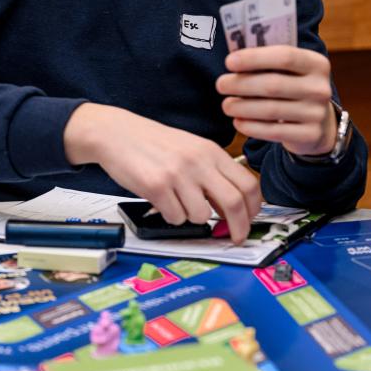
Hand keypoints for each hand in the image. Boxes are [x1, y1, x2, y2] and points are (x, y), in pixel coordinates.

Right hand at [63, 103, 260, 243]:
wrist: (117, 133)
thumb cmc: (153, 143)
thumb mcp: (191, 149)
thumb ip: (213, 173)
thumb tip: (233, 208)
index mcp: (211, 151)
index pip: (248, 183)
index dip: (253, 209)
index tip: (249, 220)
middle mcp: (198, 161)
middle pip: (234, 203)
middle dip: (238, 227)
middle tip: (234, 236)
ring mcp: (177, 174)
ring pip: (201, 215)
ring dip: (192, 217)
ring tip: (178, 202)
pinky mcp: (157, 187)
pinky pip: (175, 217)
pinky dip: (171, 215)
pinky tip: (161, 200)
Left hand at [216, 46, 336, 156]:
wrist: (319, 121)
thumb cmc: (293, 87)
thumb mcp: (289, 71)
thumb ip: (267, 61)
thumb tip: (233, 57)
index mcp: (316, 64)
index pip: (285, 56)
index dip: (254, 58)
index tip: (229, 62)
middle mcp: (320, 88)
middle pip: (273, 84)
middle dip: (241, 84)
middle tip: (220, 84)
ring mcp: (317, 113)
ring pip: (270, 110)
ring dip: (242, 107)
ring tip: (226, 105)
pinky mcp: (310, 135)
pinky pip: (274, 132)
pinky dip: (251, 127)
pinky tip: (238, 122)